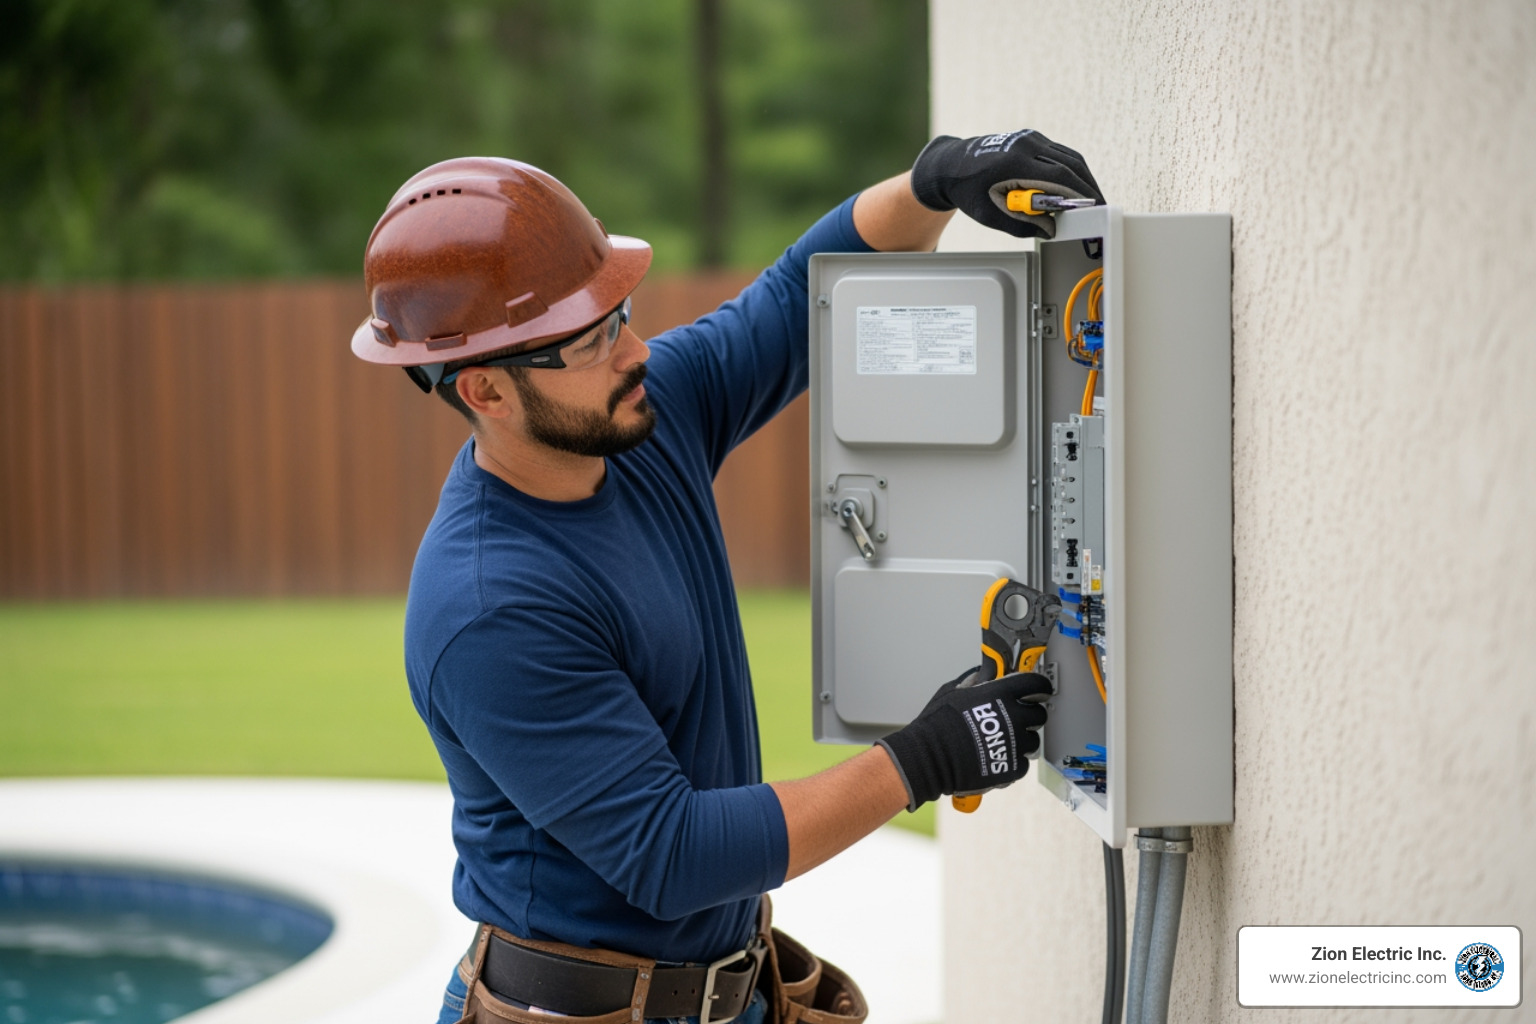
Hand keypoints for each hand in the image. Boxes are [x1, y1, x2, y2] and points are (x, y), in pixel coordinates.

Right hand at [876, 670, 1051, 811]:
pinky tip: (996, 757)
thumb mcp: (954, 691)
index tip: (1038, 691)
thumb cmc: (937, 724)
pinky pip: (1023, 764)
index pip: (1037, 684)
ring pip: (1033, 741)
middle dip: (1029, 716)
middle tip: (1015, 719)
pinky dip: (1012, 762)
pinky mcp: (1012, 768)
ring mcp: (1015, 744)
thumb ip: (976, 681)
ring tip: (1002, 741)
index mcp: (1002, 694)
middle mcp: (1014, 717)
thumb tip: (985, 674)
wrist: (930, 757)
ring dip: (1022, 740)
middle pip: (1039, 714)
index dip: (1039, 687)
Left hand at [909, 129, 1103, 237]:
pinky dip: (1071, 170)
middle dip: (1089, 188)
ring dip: (1083, 178)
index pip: (1060, 178)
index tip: (1096, 209)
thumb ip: (1023, 225)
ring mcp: (1029, 138)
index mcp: (1015, 163)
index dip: (1082, 194)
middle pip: (1071, 165)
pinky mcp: (1031, 138)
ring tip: (1092, 200)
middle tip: (1102, 208)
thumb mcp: (992, 215)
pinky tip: (1076, 187)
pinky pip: (1060, 153)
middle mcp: (1025, 144)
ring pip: (1069, 157)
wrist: (951, 165)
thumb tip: (1052, 229)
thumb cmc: (968, 191)